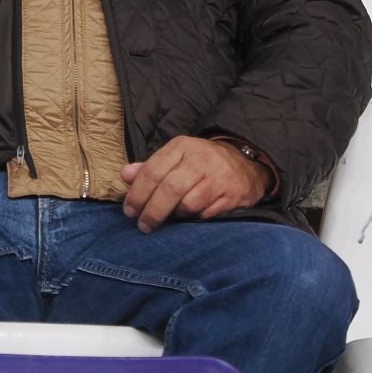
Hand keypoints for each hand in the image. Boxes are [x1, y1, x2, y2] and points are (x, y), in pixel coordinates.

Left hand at [120, 136, 269, 232]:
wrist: (246, 162)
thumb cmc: (201, 163)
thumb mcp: (175, 157)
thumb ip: (149, 168)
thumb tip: (125, 175)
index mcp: (182, 147)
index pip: (153, 171)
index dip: (137, 194)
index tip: (129, 211)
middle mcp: (201, 160)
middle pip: (170, 189)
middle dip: (152, 211)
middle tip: (144, 225)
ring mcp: (219, 178)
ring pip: (189, 204)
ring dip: (175, 215)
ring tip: (171, 217)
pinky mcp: (233, 196)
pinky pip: (207, 215)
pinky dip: (195, 219)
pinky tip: (191, 217)